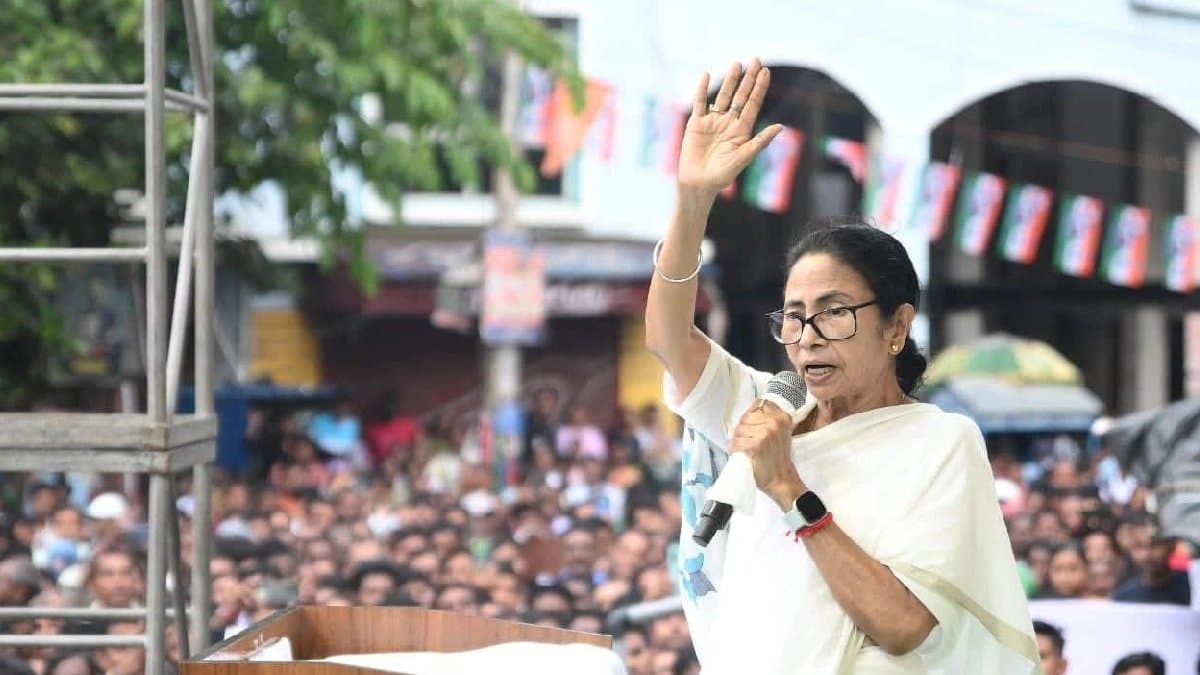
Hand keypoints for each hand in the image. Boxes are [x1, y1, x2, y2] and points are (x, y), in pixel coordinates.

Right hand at [677, 58, 782, 195]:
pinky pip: (700, 103)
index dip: (759, 88)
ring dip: (729, 80)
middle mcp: (729, 123)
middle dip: (748, 79)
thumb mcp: (744, 158)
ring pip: (722, 96)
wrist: (699, 183)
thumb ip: (760, 141)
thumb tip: (780, 126)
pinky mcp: (696, 124)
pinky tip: (706, 76)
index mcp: (742, 130)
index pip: (753, 104)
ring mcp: (713, 122)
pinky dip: (702, 89)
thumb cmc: (723, 175)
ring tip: (736, 64)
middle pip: (740, 96)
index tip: (765, 71)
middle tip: (755, 60)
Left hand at [730, 399, 803, 508]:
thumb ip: (768, 418)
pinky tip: (743, 454)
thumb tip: (750, 410)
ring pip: (739, 430)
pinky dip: (735, 449)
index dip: (751, 416)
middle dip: (742, 430)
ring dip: (738, 441)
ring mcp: (766, 433)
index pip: (759, 404)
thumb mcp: (779, 432)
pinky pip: (736, 443)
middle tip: (748, 442)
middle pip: (745, 417)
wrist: (781, 479)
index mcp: (782, 417)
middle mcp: (775, 423)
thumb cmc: (777, 458)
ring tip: (746, 449)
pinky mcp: (756, 446)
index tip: (752, 427)